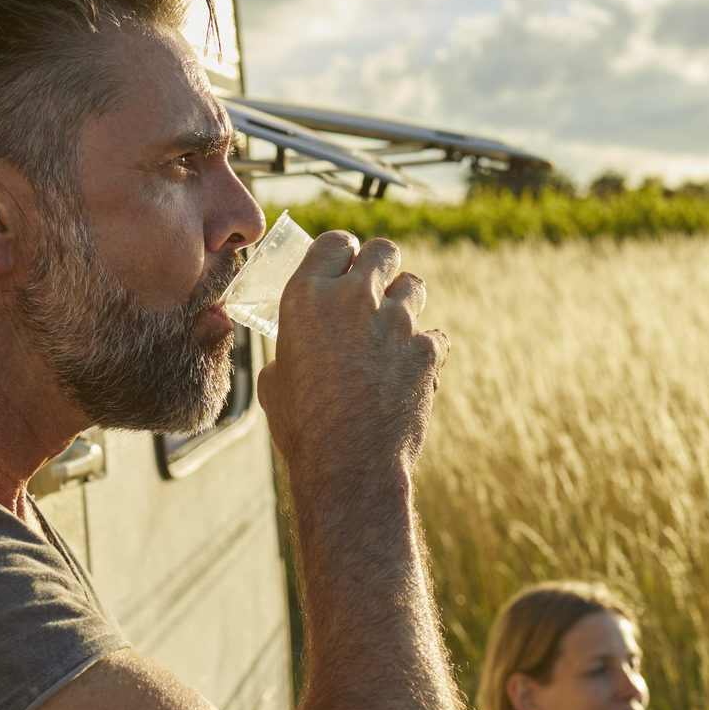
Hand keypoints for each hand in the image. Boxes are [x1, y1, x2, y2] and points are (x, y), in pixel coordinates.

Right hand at [257, 231, 447, 493]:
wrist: (349, 467)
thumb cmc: (303, 428)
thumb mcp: (274, 380)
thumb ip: (290, 348)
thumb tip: (297, 350)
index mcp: (306, 296)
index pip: (335, 242)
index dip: (342, 253)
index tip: (344, 265)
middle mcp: (353, 298)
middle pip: (382, 251)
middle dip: (380, 266)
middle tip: (375, 289)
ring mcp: (396, 321)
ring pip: (414, 285)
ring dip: (405, 300)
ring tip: (393, 328)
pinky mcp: (426, 349)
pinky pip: (434, 335)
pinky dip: (424, 349)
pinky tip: (410, 370)